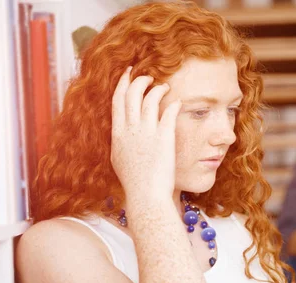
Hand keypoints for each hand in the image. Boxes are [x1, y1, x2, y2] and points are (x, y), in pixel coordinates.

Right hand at [110, 67, 181, 202]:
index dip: (123, 83)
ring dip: (158, 88)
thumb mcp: (119, 159)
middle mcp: (130, 130)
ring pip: (150, 99)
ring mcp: (147, 133)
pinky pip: (169, 111)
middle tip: (148, 77)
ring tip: (165, 86)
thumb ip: (120, 142)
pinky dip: (173, 103)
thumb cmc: (134, 183)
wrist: (145, 195)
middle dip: (140, 80)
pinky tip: (178, 101)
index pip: (117, 100)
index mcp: (117, 134)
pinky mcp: (164, 137)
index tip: (128, 73)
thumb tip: (121, 132)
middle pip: (132, 94)